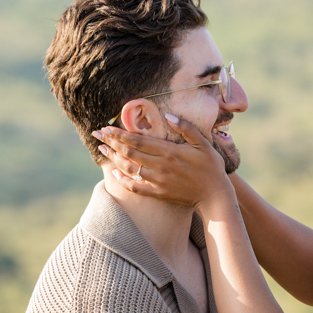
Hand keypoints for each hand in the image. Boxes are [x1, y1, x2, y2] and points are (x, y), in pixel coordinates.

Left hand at [94, 115, 234, 210]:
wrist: (215, 196)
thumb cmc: (212, 168)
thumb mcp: (204, 144)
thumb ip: (187, 129)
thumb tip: (169, 117)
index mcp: (169, 151)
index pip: (138, 140)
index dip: (120, 134)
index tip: (106, 128)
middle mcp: (160, 166)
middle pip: (129, 152)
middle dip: (111, 142)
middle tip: (97, 134)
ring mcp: (158, 181)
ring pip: (129, 168)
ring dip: (113, 158)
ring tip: (102, 149)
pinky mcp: (158, 193)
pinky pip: (135, 187)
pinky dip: (123, 180)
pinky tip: (114, 173)